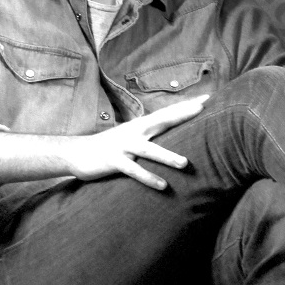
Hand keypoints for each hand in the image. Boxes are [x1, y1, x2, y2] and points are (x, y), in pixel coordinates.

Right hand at [63, 93, 208, 190]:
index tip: (207, 99)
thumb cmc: (111, 146)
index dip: (186, 106)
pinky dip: (148, 177)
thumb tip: (175, 135)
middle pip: (162, 121)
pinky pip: (134, 170)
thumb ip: (151, 135)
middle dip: (182, 114)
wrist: (77, 152)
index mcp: (141, 125)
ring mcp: (124, 146)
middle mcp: (134, 132)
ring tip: (185, 164)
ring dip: (167, 156)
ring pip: (149, 150)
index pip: (167, 112)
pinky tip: (162, 185)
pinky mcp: (114, 161)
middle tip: (202, 109)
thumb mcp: (132, 137)